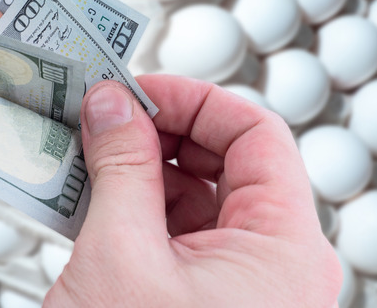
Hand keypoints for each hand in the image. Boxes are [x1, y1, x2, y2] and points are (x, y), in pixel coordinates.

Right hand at [46, 76, 340, 306]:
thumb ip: (122, 166)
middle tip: (105, 117)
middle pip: (230, 160)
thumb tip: (114, 104)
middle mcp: (279, 261)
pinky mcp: (211, 300)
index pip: (258, 132)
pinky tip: (97, 197)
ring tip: (90, 155)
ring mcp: (247, 283)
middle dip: (163, 132)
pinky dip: (141, 209)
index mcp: (286, 246)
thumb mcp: (121, 257)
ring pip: (202, 196)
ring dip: (145, 170)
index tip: (140, 89)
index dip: (196, 99)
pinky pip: (184, 233)